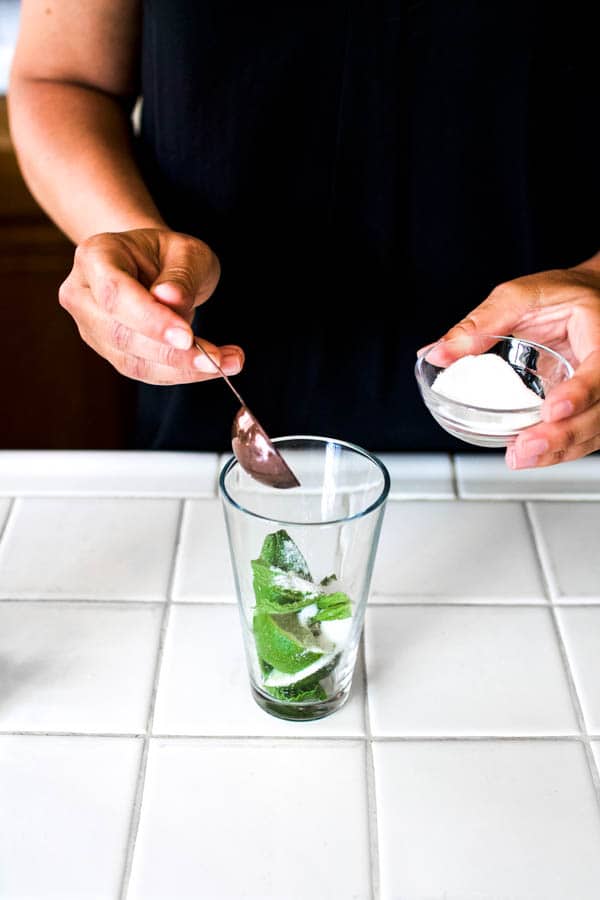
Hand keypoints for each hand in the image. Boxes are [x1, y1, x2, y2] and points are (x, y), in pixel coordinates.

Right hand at [58, 228, 243, 383]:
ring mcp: (92, 328)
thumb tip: (171, 300)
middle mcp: (83, 295)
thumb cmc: (168, 253)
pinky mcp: (111, 352)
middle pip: (120, 334)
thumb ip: (181, 275)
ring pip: (133, 362)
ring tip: (229, 362)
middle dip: (172, 354)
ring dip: (183, 370)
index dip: (150, 319)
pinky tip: (216, 366)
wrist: (153, 265)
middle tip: (218, 359)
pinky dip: (182, 373)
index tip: (187, 336)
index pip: (115, 294)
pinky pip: (145, 372)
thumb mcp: (186, 250)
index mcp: (94, 256)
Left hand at [437, 256, 599, 467]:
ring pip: (593, 431)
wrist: (587, 301)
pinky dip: (558, 451)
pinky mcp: (592, 409)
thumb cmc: (561, 296)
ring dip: (558, 451)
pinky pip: (583, 437)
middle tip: (524, 447)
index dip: (580, 393)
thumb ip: (482, 323)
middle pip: (599, 412)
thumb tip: (438, 353)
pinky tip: (530, 456)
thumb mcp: (521, 297)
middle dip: (563, 436)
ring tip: (520, 457)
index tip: (551, 410)